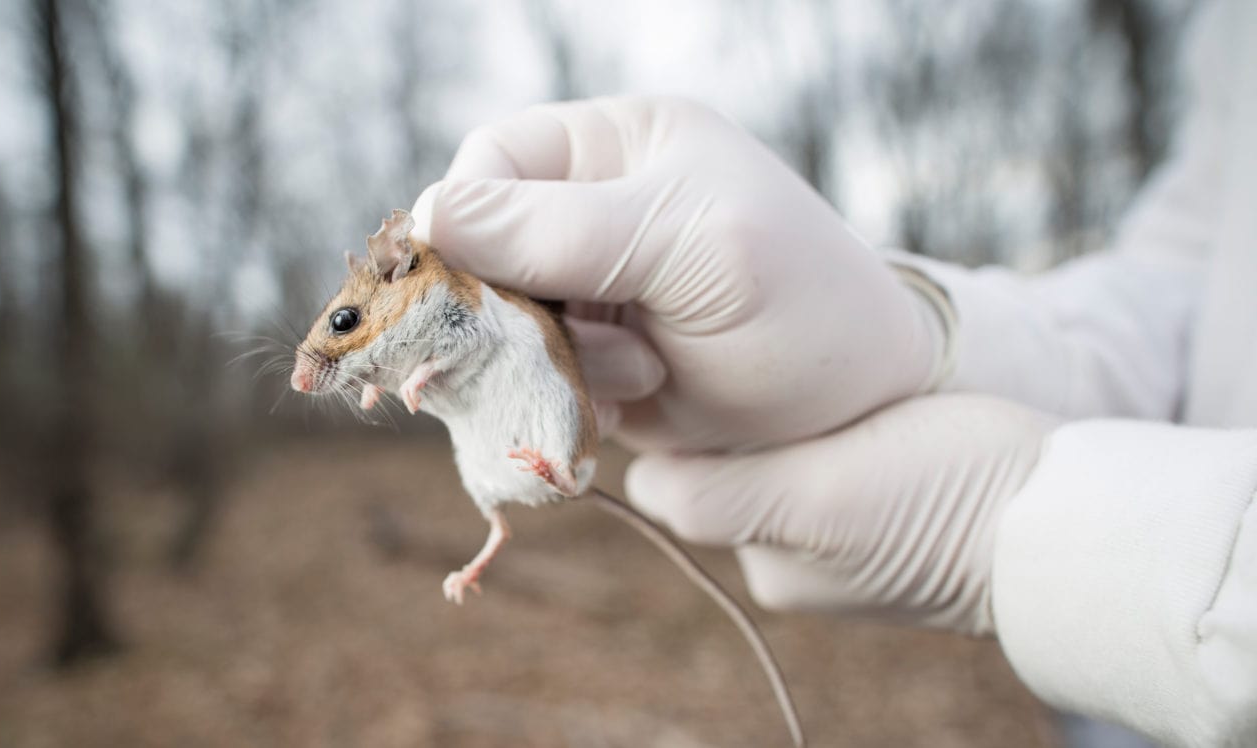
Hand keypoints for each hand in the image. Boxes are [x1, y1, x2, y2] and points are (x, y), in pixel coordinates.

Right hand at [412, 96, 939, 451]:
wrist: (862, 415)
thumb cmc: (802, 307)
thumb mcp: (690, 249)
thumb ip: (561, 230)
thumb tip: (430, 216)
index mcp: (619, 145)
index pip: (493, 162)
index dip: (470, 223)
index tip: (483, 287)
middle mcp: (592, 208)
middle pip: (479, 248)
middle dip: (513, 308)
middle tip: (571, 348)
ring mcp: (589, 287)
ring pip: (495, 320)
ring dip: (548, 361)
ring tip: (640, 374)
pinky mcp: (588, 356)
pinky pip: (524, 375)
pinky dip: (560, 397)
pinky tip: (632, 401)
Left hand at [626, 394, 1056, 634]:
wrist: (1067, 520)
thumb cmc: (943, 493)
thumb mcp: (814, 495)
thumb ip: (720, 496)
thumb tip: (642, 481)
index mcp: (766, 555)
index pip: (676, 478)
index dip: (665, 416)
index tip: (671, 353)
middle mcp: (790, 553)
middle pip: (719, 466)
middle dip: (724, 414)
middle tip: (745, 346)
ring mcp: (837, 532)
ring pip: (772, 455)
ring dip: (780, 414)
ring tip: (808, 367)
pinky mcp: (881, 505)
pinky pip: (825, 457)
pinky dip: (826, 426)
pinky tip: (852, 393)